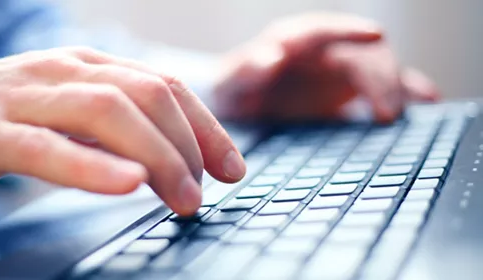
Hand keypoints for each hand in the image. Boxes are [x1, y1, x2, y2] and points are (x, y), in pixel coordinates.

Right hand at [0, 47, 245, 215]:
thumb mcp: (65, 109)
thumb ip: (112, 128)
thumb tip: (165, 159)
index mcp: (86, 65)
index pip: (164, 86)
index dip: (206, 127)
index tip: (232, 167)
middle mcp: (62, 70)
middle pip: (147, 95)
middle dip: (190, 146)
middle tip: (206, 193)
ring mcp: (24, 97)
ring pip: (107, 112)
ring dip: (158, 157)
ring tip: (183, 198)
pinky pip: (46, 147)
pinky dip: (92, 166)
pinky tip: (128, 185)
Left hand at [212, 12, 439, 122]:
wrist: (241, 107)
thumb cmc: (233, 91)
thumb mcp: (230, 83)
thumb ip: (246, 69)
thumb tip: (272, 56)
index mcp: (293, 41)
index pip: (325, 29)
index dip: (350, 30)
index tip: (375, 36)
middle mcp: (322, 50)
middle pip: (361, 51)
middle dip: (379, 75)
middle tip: (387, 112)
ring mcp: (339, 69)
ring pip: (378, 66)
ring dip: (394, 86)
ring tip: (397, 115)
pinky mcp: (350, 89)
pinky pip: (383, 86)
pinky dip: (405, 91)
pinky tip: (425, 102)